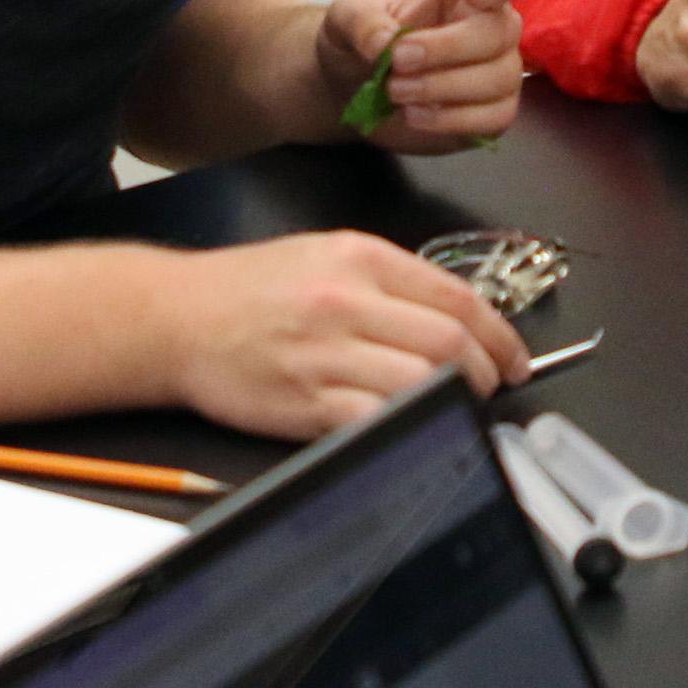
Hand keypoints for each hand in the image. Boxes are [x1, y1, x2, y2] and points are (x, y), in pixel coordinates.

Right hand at [162, 230, 532, 438]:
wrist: (171, 318)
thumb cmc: (246, 289)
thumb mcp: (323, 256)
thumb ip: (389, 282)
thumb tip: (457, 318)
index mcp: (360, 259)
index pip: (458, 297)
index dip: (502, 335)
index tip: (516, 359)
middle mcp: (347, 301)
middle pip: (450, 342)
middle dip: (487, 374)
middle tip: (493, 390)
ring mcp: (325, 353)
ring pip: (423, 383)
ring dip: (454, 403)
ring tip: (457, 410)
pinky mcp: (305, 401)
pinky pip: (377, 421)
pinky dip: (408, 430)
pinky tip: (415, 430)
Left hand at [318, 0, 533, 152]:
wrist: (352, 85)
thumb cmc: (364, 36)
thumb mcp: (347, 15)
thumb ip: (362, 20)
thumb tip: (384, 43)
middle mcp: (492, 25)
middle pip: (501, 32)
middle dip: (448, 48)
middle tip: (397, 60)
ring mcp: (498, 69)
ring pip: (500, 78)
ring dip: (445, 87)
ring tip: (396, 91)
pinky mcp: (492, 111)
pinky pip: (495, 117)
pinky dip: (453, 119)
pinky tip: (416, 115)